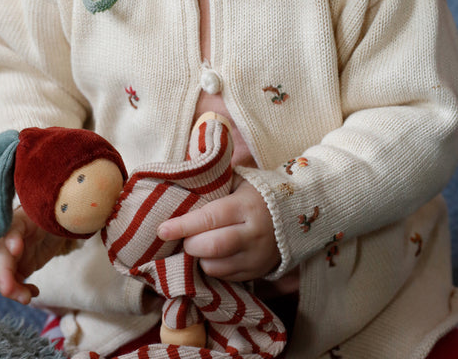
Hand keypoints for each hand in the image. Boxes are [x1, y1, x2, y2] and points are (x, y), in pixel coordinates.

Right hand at [0, 207, 68, 304]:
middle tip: (10, 290)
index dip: (12, 239)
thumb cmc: (57, 217)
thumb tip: (67, 218)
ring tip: (27, 298)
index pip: (12, 229)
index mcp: (21, 221)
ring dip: (10, 289)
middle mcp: (11, 239)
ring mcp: (12, 255)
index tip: (16, 249)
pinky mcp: (19, 267)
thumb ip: (57, 221)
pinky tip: (34, 292)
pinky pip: (13, 283)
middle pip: (0, 258)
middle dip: (3, 276)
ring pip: (1, 274)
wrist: (56, 223)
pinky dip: (20, 291)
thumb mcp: (58, 216)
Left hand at [157, 176, 279, 280]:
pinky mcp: (258, 272)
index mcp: (246, 206)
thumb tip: (179, 181)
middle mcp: (253, 234)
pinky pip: (226, 277)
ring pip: (217, 267)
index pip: (209, 218)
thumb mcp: (238, 181)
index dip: (183, 225)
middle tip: (184, 238)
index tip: (162, 230)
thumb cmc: (257, 192)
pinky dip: (212, 268)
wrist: (296, 212)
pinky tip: (211, 255)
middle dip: (190, 244)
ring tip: (198, 245)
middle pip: (213, 247)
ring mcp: (257, 256)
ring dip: (199, 259)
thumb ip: (213, 184)